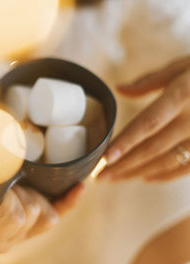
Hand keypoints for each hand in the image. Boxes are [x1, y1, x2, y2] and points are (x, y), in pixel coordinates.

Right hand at [0, 183, 83, 253]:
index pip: (13, 219)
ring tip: (16, 188)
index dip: (10, 198)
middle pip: (32, 215)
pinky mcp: (31, 229)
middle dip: (22, 193)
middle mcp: (5, 243)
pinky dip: (68, 201)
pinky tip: (80, 186)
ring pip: (47, 218)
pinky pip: (56, 216)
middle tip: (5, 184)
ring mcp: (20, 238)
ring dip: (35, 196)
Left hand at [99, 56, 189, 181]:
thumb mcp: (182, 66)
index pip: (148, 123)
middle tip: (102, 176)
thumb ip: (150, 81)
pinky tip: (147, 178)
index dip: (126, 141)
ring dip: (140, 172)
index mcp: (182, 95)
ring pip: (168, 161)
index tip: (105, 157)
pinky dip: (166, 175)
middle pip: (154, 148)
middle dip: (125, 165)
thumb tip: (119, 89)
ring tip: (117, 179)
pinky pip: (188, 168)